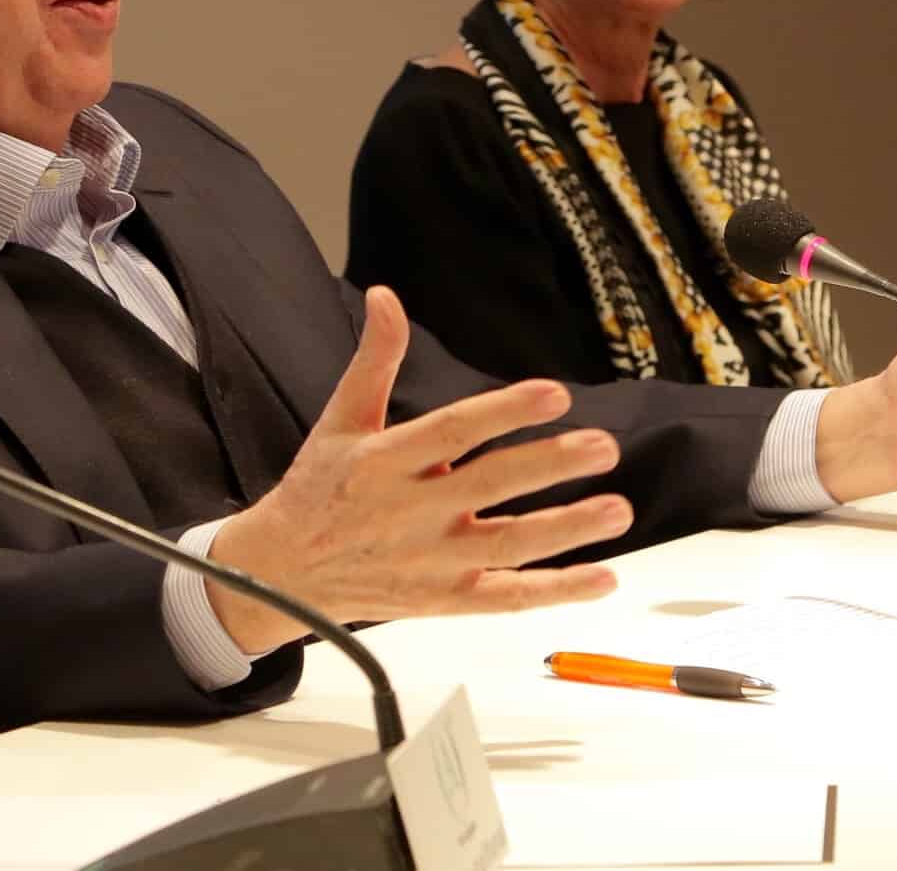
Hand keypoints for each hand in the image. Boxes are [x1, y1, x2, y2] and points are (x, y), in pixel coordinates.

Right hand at [208, 287, 632, 652]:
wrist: (279, 573)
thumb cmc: (319, 488)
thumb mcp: (341, 420)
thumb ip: (375, 359)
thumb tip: (387, 297)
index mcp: (386, 461)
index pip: (454, 432)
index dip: (505, 411)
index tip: (555, 392)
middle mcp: (411, 512)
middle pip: (491, 486)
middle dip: (550, 466)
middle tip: (604, 447)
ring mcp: (431, 561)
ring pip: (508, 546)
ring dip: (567, 530)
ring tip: (618, 509)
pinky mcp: (444, 600)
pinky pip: (506, 598)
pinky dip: (556, 591)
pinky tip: (602, 576)